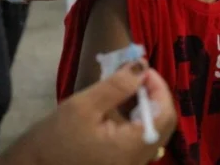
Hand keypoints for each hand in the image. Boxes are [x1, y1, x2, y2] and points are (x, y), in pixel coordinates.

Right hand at [0, 62, 176, 164]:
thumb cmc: (54, 138)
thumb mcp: (83, 105)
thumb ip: (116, 86)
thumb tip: (142, 65)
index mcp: (131, 148)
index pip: (165, 115)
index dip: (159, 87)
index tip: (142, 67)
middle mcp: (137, 161)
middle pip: (163, 124)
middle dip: (154, 95)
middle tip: (136, 75)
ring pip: (153, 131)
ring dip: (146, 106)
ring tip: (127, 86)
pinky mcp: (121, 164)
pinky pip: (140, 140)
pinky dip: (137, 119)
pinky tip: (120, 107)